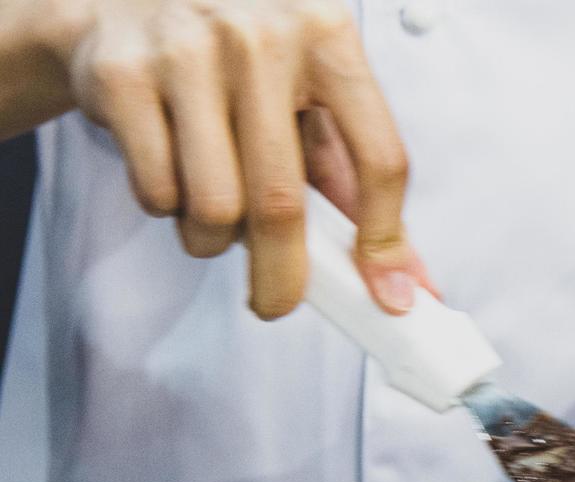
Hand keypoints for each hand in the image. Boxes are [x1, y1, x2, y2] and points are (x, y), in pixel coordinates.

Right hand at [2, 0, 429, 317]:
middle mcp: (262, 40)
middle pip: (282, 201)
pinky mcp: (123, 77)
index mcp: (328, 37)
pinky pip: (156, 190)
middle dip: (283, 277)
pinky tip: (171, 174)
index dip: (386, 239)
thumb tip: (405, 279)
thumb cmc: (241, 57)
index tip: (386, 293)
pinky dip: (166, 207)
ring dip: (212, 240)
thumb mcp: (310, 92)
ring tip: (214, 216)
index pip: (380, 157)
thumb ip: (355, 177)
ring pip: (213, 207)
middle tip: (276, 304)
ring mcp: (188, 53)